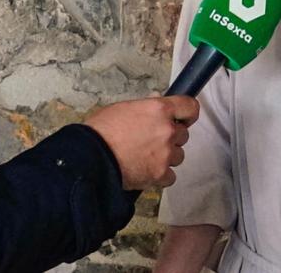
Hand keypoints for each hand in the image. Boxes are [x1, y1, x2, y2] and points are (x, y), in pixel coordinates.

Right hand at [84, 96, 199, 190]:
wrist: (91, 158)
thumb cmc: (100, 131)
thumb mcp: (122, 108)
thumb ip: (145, 107)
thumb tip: (155, 104)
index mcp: (159, 109)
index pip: (189, 107)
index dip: (188, 114)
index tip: (184, 119)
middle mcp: (167, 130)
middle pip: (183, 135)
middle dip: (171, 138)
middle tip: (152, 141)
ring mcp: (165, 154)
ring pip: (178, 156)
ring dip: (167, 157)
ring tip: (146, 158)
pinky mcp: (160, 174)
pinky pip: (170, 176)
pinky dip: (160, 175)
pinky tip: (145, 171)